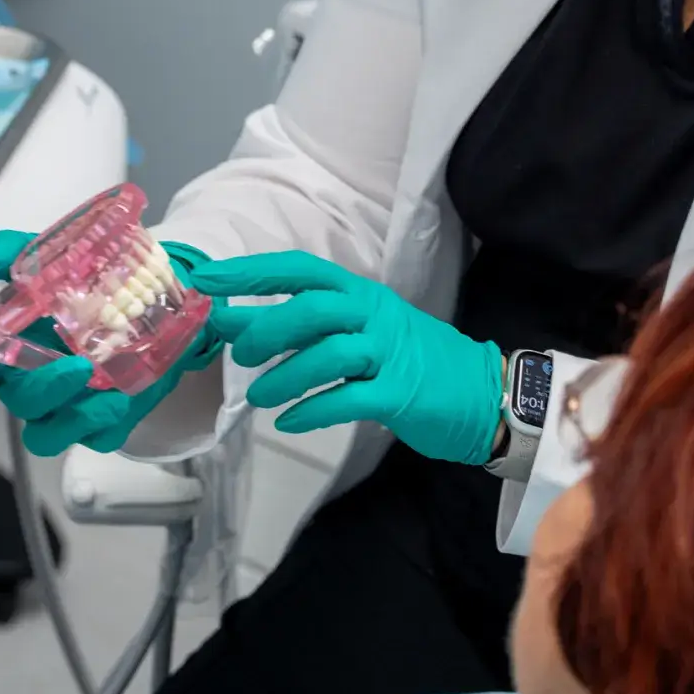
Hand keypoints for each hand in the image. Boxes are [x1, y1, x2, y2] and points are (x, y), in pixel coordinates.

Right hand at [0, 229, 222, 455]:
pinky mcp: (100, 423)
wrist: (153, 301)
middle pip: (19, 401)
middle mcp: (32, 382)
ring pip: (47, 435)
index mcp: (14, 348)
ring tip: (105, 393)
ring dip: (71, 419)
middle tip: (78, 366)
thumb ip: (19, 252)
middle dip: (43, 388)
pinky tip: (121, 402)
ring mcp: (65, 408)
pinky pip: (94, 439)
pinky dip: (103, 426)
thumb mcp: (61, 257)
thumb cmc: (92, 284)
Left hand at [191, 252, 503, 465]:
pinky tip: (291, 422)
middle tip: (242, 355)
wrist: (483, 393)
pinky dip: (313, 410)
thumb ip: (309, 329)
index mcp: (364, 295)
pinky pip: (349, 398)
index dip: (254, 273)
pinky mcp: (401, 394)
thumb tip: (236, 327)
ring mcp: (391, 354)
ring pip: (328, 353)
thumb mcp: (364, 333)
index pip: (303, 271)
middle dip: (268, 329)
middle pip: (314, 308)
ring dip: (285, 377)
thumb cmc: (414, 362)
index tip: (209, 281)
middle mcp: (376, 316)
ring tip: (259, 398)